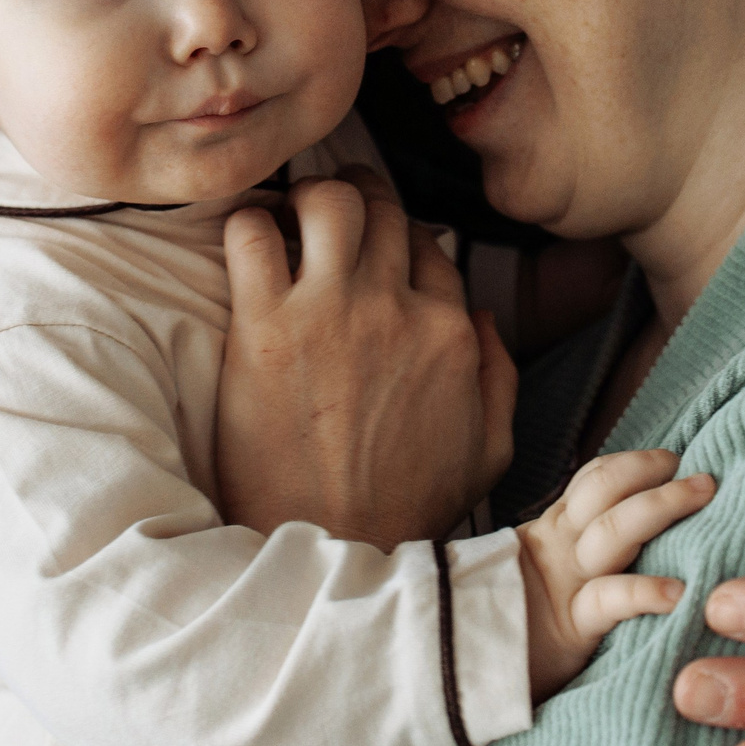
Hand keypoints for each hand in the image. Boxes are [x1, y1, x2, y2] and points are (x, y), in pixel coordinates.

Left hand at [216, 167, 515, 547]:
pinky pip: (252, 234)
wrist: (332, 550)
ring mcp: (330, 311)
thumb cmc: (405, 509)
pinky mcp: (265, 326)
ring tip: (287, 215)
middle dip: (353, 195)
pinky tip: (245, 248)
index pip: (426, 243)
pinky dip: (245, 225)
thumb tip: (482, 318)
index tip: (369, 245)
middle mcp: (396, 308)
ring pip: (327, 200)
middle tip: (324, 209)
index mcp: (451, 333)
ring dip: (305, 196)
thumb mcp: (488, 452)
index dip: (395, 233)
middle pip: (379, 206)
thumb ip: (498, 379)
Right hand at [519, 449, 712, 698]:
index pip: (590, 482)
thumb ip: (573, 556)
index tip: (667, 460)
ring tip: (700, 495)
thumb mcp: (536, 580)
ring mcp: (565, 583)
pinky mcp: (572, 627)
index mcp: (551, 534)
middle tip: (701, 476)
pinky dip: (644, 591)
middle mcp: (559, 549)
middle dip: (650, 473)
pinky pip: (610, 599)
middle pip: (604, 493)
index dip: (629, 464)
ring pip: (613, 530)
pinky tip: (677, 592)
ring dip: (661, 505)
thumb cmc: (510, 630)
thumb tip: (626, 541)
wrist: (456, 665)